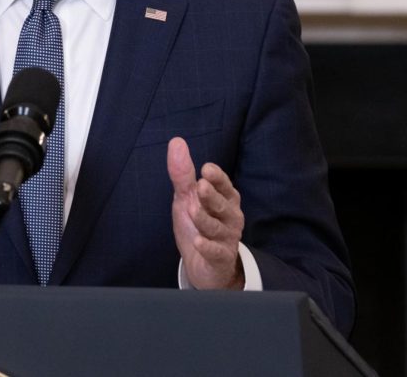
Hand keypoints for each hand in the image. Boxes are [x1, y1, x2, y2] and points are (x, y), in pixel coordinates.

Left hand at [167, 137, 244, 289]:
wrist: (203, 264)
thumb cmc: (197, 224)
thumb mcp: (187, 197)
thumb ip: (182, 173)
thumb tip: (176, 141)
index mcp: (225, 199)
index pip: (224, 185)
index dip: (217, 178)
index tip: (206, 169)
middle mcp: (230, 217)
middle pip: (223, 205)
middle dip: (212, 196)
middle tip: (201, 187)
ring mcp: (227, 238)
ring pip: (217, 228)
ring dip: (205, 219)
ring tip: (192, 211)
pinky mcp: (221, 258)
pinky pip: (217, 252)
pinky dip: (208, 247)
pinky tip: (198, 241)